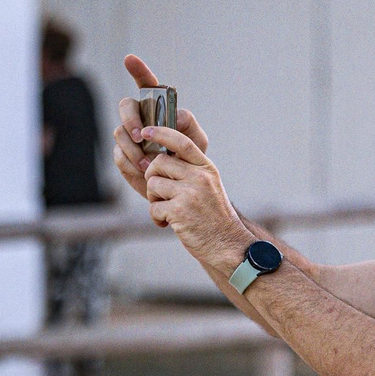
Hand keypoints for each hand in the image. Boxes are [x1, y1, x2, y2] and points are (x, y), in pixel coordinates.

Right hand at [112, 55, 208, 222]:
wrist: (181, 186)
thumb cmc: (192, 159)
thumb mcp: (197, 142)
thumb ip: (188, 126)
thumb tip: (174, 116)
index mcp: (160, 110)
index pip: (147, 85)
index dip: (138, 70)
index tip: (130, 59)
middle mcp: (141, 118)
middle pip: (126, 107)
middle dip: (130, 119)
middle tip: (142, 137)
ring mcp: (128, 136)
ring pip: (119, 133)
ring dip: (133, 149)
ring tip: (150, 164)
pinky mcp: (122, 154)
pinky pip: (118, 155)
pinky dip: (130, 164)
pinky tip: (144, 171)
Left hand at [140, 125, 250, 271]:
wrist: (228, 245)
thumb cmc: (215, 218)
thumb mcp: (209, 188)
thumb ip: (189, 173)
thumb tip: (158, 162)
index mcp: (207, 169)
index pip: (182, 142)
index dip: (161, 133)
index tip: (147, 131)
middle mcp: (200, 177)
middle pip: (159, 163)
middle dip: (153, 178)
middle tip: (161, 195)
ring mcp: (190, 193)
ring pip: (153, 185)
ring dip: (154, 200)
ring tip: (168, 211)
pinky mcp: (180, 210)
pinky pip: (153, 207)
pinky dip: (157, 218)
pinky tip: (169, 224)